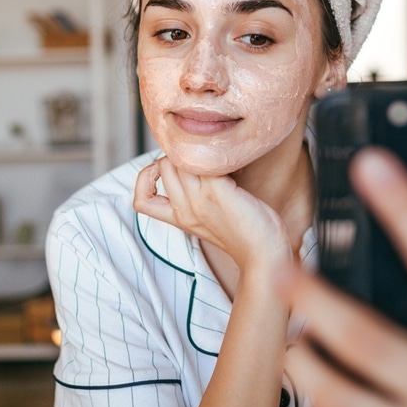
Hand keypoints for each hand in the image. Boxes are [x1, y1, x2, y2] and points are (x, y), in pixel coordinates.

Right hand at [134, 157, 290, 272]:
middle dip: (181, 155)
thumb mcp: (210, 219)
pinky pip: (203, 160)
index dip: (146, 180)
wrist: (264, 255)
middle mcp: (184, 209)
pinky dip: (218, 155)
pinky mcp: (217, 191)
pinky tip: (236, 166)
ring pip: (179, 158)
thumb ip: (196, 198)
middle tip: (206, 161)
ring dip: (198, 152)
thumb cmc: (246, 233)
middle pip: (162, 165)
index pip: (141, 201)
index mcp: (180, 218)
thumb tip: (195, 165)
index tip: (168, 174)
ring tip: (222, 161)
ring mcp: (199, 199)